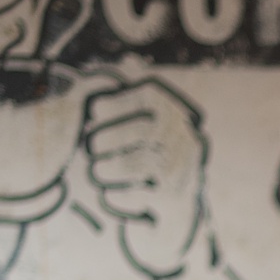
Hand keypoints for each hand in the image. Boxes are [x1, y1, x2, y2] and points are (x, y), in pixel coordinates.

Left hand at [84, 78, 207, 277]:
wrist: (176, 216)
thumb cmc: (151, 162)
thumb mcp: (145, 129)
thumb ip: (129, 97)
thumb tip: (118, 63)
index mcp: (180, 117)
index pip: (148, 97)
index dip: (114, 102)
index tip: (93, 115)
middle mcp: (189, 141)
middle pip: (140, 132)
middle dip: (104, 141)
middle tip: (90, 151)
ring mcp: (186, 172)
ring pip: (136, 164)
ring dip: (105, 171)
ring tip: (96, 174)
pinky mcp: (176, 202)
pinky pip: (135, 195)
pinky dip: (115, 198)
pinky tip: (110, 197)